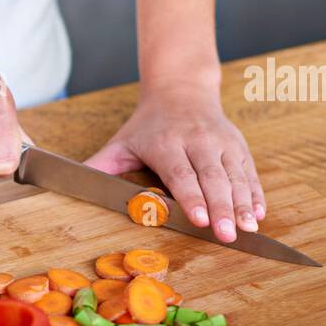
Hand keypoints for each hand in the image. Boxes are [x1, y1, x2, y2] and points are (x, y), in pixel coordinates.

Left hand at [84, 80, 265, 241]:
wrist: (182, 90)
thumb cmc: (147, 126)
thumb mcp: (121, 142)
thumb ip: (99, 166)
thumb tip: (66, 183)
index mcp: (167, 143)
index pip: (181, 174)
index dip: (191, 197)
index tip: (200, 219)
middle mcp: (198, 141)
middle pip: (212, 178)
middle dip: (222, 208)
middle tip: (228, 234)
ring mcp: (222, 143)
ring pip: (235, 176)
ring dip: (243, 204)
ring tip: (248, 229)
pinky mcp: (238, 146)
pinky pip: (250, 172)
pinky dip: (255, 193)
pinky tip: (259, 214)